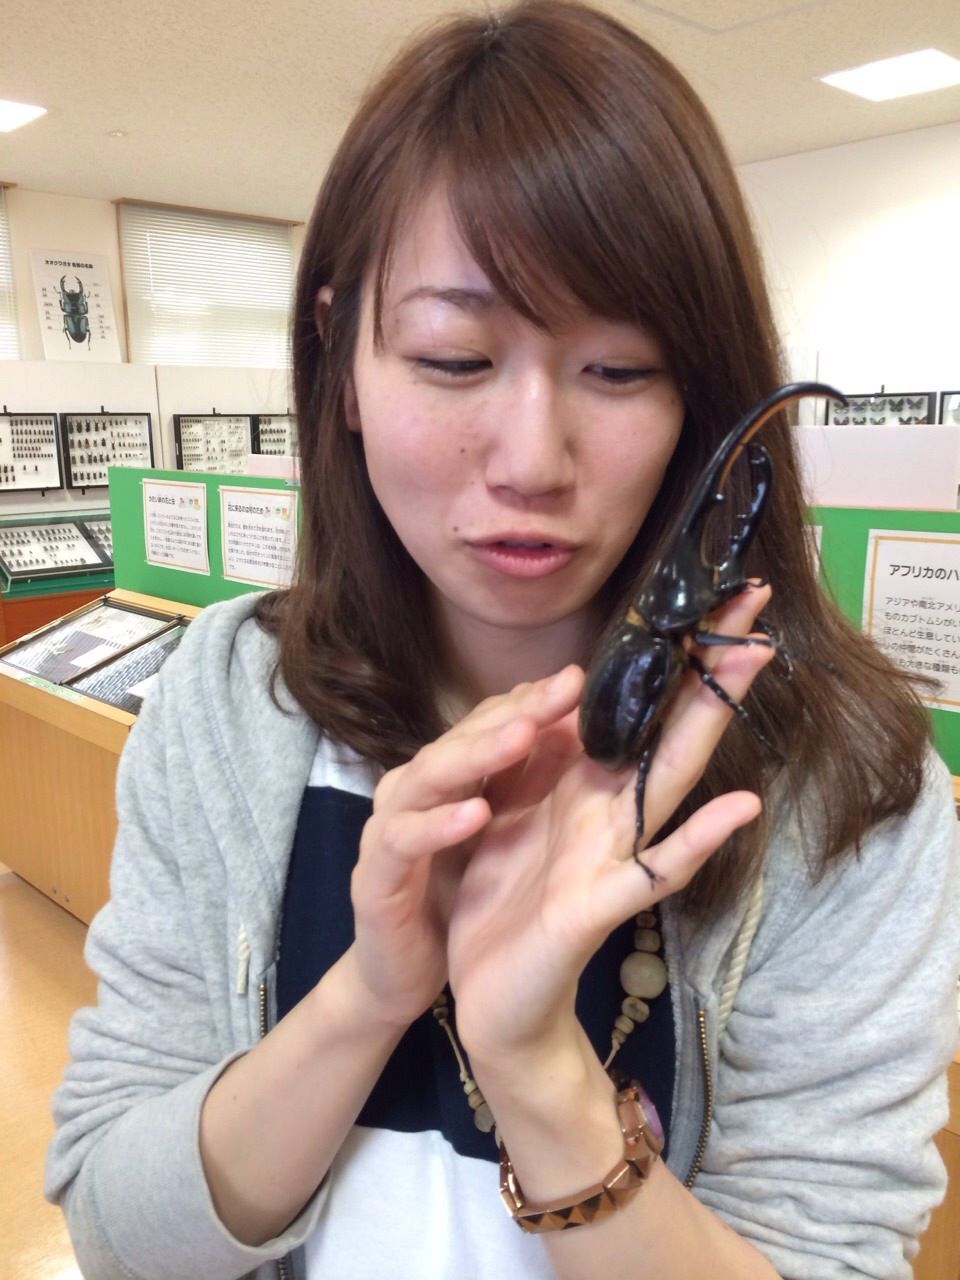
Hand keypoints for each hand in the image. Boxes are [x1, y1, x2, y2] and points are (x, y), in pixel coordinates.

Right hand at [348, 674, 590, 1027]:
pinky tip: (476, 814)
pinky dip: (438, 825)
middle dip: (515, 711)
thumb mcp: (497, 839)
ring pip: (428, 776)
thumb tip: (581, 730)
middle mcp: (413, 792)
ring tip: (524, 734)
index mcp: (445, 780)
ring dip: (477, 754)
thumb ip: (524, 787)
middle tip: (564, 687)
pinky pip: (403, 842)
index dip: (531, 700)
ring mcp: (387, 831)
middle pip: (462, 737)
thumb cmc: (451, 899)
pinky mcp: (374, 879)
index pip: (487, 724)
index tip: (581, 678)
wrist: (396, 976)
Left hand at [445, 584, 774, 1061]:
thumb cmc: (509, 901)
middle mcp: (611, 816)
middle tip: (749, 603)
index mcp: (584, 790)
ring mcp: (612, 858)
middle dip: (705, 667)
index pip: (633, 712)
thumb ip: (552, 758)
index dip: (666, 658)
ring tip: (750, 663)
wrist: (493, 997)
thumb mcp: (521, 813)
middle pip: (667, 731)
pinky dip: (697, 839)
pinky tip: (742, 807)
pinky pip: (653, 871)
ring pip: (669, 780)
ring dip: (708, 722)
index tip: (704, 596)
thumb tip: (578, 688)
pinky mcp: (598, 906)